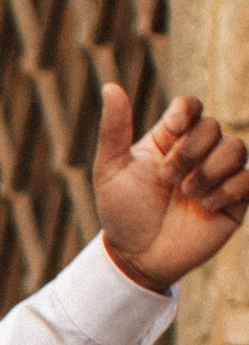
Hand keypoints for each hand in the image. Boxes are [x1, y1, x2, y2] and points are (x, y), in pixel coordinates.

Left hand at [96, 84, 246, 292]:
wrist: (138, 258)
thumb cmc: (122, 214)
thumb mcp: (111, 170)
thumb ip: (114, 130)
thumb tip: (110, 86)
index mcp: (169, 140)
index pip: (190, 107)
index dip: (187, 111)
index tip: (174, 127)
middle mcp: (197, 153)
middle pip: (213, 126)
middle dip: (191, 150)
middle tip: (168, 178)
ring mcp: (218, 176)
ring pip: (238, 147)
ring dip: (210, 169)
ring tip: (187, 194)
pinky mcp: (235, 201)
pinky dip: (228, 189)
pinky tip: (205, 205)